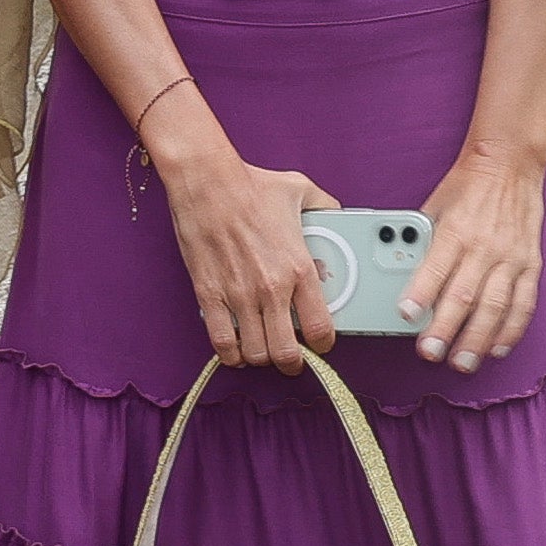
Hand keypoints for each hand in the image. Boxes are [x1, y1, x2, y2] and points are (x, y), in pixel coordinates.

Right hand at [149, 95, 335, 371]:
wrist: (207, 182)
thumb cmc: (252, 185)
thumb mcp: (301, 191)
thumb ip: (326, 207)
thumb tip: (338, 215)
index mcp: (299, 268)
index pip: (321, 328)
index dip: (323, 345)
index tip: (320, 344)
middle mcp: (272, 289)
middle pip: (286, 353)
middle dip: (291, 363)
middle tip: (291, 359)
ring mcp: (239, 295)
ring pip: (255, 352)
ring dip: (261, 358)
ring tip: (263, 350)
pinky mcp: (209, 295)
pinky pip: (222, 342)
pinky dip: (231, 354)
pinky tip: (236, 350)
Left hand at [403, 142, 544, 375]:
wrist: (510, 164)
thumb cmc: (467, 186)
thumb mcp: (434, 207)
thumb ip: (421, 242)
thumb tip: (400, 276)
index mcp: (456, 230)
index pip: (435, 267)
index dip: (420, 294)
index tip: (406, 316)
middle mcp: (485, 246)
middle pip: (464, 294)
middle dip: (446, 329)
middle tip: (430, 353)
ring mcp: (511, 257)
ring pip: (495, 306)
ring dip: (478, 339)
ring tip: (462, 362)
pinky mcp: (531, 264)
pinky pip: (524, 302)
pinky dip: (512, 329)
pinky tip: (498, 348)